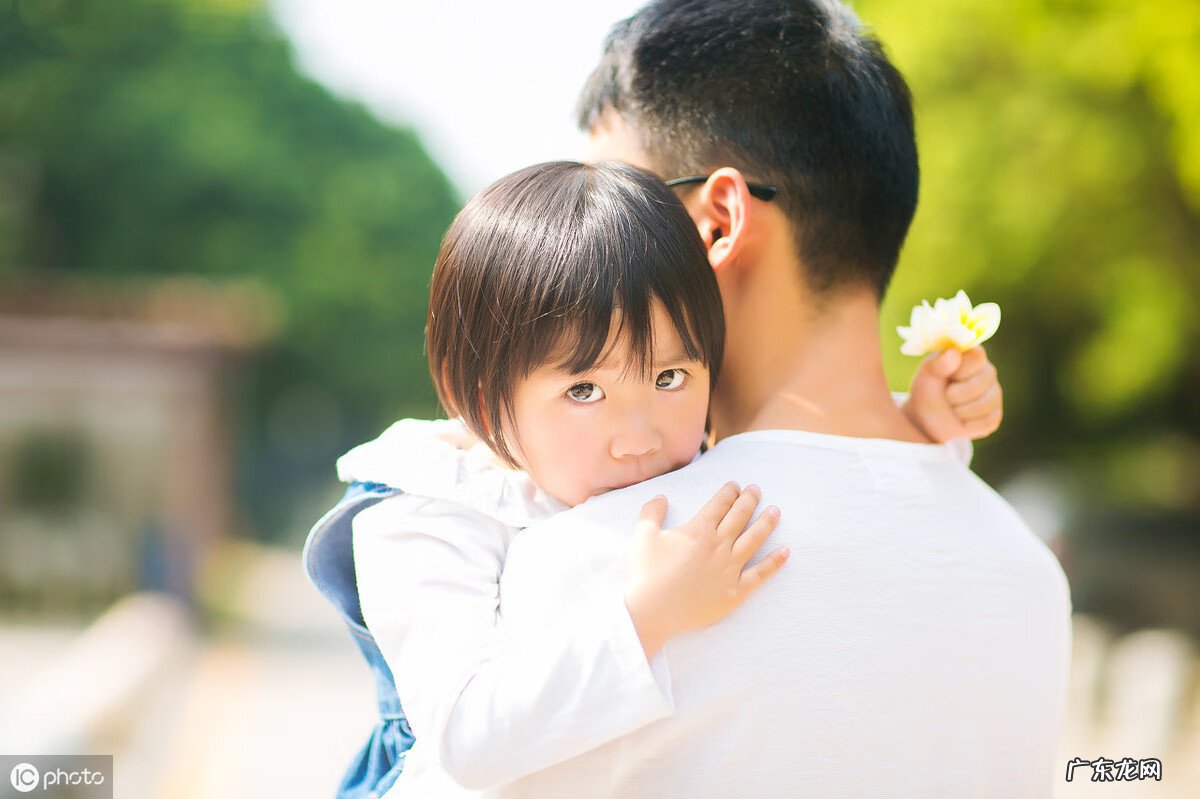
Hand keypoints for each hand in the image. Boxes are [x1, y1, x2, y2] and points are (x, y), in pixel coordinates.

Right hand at [623, 482, 787, 658]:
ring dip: (766, 523)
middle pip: (740, 516)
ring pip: (754, 540)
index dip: (729, 492)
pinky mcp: (734, 592)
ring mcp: (729, 568)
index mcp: (699, 530)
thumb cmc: (646, 573)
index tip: (735, 485)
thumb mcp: (643, 536)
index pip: (720, 503)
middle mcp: (718, 545)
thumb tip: (661, 497)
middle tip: (756, 490)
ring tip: (775, 511)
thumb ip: (652, 512)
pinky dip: (774, 563)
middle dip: (749, 500)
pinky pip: (760, 575)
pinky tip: (785, 552)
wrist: (652, 610)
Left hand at [904, 346, 1002, 441]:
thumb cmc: (928, 389)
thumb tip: (954, 353)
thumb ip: (939, 364)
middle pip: (980, 384)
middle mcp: (988, 373)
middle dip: (955, 395)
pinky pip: (986, 422)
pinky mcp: (994, 416)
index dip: (959, 371)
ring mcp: (994, 394)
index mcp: (972, 356)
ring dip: (960, 410)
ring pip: (985, 404)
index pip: (977, 358)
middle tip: (945, 396)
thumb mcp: (927, 375)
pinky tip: (960, 419)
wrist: (926, 418)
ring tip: (951, 407)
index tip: (947, 377)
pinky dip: (967, 424)